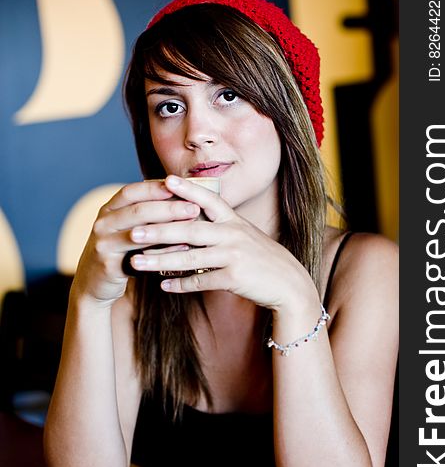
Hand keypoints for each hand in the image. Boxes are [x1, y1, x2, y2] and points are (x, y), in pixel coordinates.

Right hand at [72, 179, 200, 304]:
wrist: (93, 285)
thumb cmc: (119, 253)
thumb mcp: (126, 229)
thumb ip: (145, 215)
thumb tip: (181, 196)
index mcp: (108, 210)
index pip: (131, 192)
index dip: (154, 187)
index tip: (180, 185)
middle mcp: (103, 223)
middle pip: (137, 210)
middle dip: (168, 207)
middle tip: (194, 207)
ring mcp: (103, 244)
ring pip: (138, 234)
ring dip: (167, 228)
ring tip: (191, 227)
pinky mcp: (108, 266)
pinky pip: (140, 258)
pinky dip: (163, 253)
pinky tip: (182, 249)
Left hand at [129, 176, 316, 311]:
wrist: (288, 283)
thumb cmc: (261, 258)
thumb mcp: (244, 235)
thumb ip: (220, 226)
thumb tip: (190, 219)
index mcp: (234, 221)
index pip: (209, 199)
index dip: (187, 189)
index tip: (165, 181)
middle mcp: (233, 234)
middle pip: (190, 229)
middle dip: (159, 230)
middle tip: (134, 231)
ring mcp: (234, 256)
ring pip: (190, 257)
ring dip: (161, 260)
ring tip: (137, 263)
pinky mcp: (234, 278)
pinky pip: (202, 281)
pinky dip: (181, 284)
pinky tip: (163, 286)